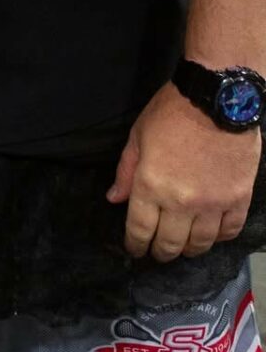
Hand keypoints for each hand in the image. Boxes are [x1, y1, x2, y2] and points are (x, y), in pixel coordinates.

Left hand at [107, 82, 260, 260]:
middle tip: (158, 253)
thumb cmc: (171, 112)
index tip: (134, 249)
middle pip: (169, 243)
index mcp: (151, 185)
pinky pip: (229, 231)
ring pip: (200, 243)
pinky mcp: (238, 199)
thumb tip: (114, 199)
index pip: (139, 229)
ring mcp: (212, 204)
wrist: (216, 98)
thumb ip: (126, 171)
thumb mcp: (138, 136)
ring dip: (189, 250)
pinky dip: (219, 238)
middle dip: (160, 252)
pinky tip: (211, 235)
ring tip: (184, 248)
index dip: (135, 244)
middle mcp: (181, 202)